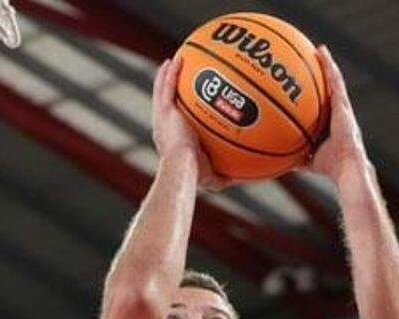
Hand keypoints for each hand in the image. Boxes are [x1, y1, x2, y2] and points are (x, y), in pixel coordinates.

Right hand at [152, 57, 229, 189]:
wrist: (183, 167)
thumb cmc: (195, 176)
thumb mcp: (211, 178)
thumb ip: (222, 176)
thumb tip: (237, 177)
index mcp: (171, 141)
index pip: (173, 123)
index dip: (176, 113)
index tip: (183, 105)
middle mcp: (163, 127)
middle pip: (165, 103)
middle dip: (169, 90)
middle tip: (176, 77)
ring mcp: (162, 118)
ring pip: (162, 91)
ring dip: (167, 76)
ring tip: (174, 61)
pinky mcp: (164, 111)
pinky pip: (167, 87)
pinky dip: (171, 73)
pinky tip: (177, 59)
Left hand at [306, 45, 367, 183]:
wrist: (346, 167)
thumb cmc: (331, 168)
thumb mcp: (309, 161)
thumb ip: (297, 158)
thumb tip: (281, 162)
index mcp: (331, 126)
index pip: (323, 108)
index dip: (317, 95)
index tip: (307, 85)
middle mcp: (338, 114)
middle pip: (330, 91)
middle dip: (322, 76)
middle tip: (312, 61)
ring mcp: (343, 108)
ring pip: (335, 82)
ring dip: (327, 65)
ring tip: (319, 50)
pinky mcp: (344, 105)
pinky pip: (336, 81)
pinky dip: (329, 65)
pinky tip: (321, 52)